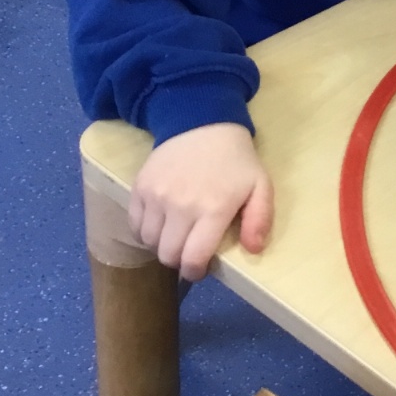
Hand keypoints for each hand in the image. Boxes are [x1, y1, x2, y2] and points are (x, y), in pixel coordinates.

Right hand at [129, 122, 273, 280]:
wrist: (203, 124)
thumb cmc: (236, 161)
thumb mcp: (260, 186)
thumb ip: (260, 219)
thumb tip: (254, 250)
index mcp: (213, 209)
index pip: (193, 258)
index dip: (195, 271)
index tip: (198, 270)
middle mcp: (180, 206)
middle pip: (167, 254)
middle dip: (178, 261)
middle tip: (188, 253)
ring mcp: (156, 196)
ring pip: (149, 242)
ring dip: (161, 247)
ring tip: (176, 237)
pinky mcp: (139, 188)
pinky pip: (135, 224)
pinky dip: (145, 232)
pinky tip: (161, 225)